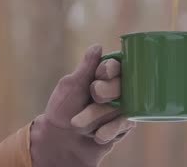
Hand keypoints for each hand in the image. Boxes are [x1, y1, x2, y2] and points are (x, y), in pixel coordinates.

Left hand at [29, 45, 134, 166]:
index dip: (110, 69)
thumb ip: (86, 68)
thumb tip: (97, 45)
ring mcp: (124, 105)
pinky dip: (109, 129)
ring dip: (99, 114)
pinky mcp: (125, 123)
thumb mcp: (70, 86)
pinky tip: (97, 135)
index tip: (101, 74)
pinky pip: (124, 124)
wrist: (61, 140)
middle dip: (105, 92)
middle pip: (121, 84)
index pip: (116, 65)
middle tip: (93, 95)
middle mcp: (117, 87)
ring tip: (78, 124)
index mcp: (104, 74)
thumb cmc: (63, 109)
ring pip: (121, 105)